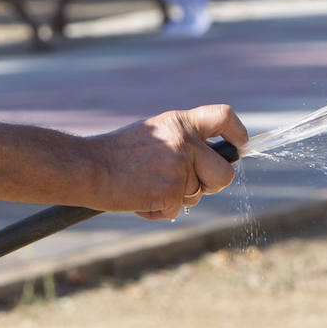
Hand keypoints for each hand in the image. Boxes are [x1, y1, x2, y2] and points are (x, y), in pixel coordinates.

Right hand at [89, 104, 246, 220]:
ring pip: (197, 195)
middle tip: (192, 185)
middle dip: (212, 185)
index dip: (237, 133)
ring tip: (147, 186)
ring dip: (176, 198)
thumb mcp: (154, 134)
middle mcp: (184, 142)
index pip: (223, 117)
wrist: (87, 167)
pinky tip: (138, 198)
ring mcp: (179, 168)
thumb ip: (181, 141)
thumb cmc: (116, 154)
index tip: (239, 145)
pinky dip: (158, 211)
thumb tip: (208, 161)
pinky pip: (175, 210)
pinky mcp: (170, 192)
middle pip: (224, 173)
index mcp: (180, 122)